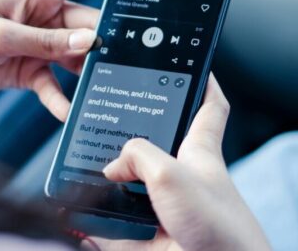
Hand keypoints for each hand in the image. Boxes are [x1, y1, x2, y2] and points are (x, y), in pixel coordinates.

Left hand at [0, 0, 113, 127]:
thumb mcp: (1, 35)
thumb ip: (45, 42)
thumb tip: (89, 42)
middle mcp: (46, 15)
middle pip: (89, 25)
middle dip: (106, 42)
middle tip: (126, 60)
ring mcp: (41, 43)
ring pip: (77, 57)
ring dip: (89, 74)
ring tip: (106, 89)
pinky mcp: (32, 69)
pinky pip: (56, 85)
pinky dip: (62, 100)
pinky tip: (70, 114)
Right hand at [96, 75, 269, 250]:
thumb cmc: (220, 229)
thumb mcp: (172, 174)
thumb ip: (137, 156)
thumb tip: (111, 168)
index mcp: (200, 153)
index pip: (208, 107)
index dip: (203, 81)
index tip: (193, 63)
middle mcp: (185, 179)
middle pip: (157, 147)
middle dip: (131, 137)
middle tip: (107, 123)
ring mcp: (168, 212)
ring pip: (130, 191)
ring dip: (107, 186)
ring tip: (83, 172)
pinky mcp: (152, 243)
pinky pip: (115, 232)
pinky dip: (95, 228)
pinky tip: (77, 220)